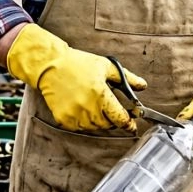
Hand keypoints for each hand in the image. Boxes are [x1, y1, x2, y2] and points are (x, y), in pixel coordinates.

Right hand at [5, 24, 146, 132]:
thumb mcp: (106, 67)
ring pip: (94, 128)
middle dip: (112, 119)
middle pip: (107, 125)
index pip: (119, 118)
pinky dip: (84, 122)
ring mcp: (74, 115)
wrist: (50, 65)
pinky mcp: (63, 119)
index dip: (129, 124)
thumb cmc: (78, 63)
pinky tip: (82, 108)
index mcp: (100, 94)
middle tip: (111, 109)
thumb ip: (127, 78)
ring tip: (95, 105)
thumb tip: (142, 86)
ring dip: (98, 121)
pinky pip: (79, 127)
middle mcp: (87, 107)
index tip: (133, 126)